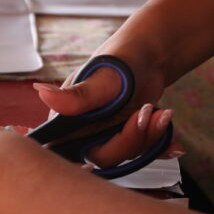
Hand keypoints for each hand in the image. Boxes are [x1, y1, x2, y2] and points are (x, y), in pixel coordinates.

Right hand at [32, 53, 177, 167]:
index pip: (62, 152)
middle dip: (130, 140)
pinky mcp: (126, 140)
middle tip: (146, 113)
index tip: (113, 144)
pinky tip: (173, 144)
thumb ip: (78, 94)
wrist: (151, 55)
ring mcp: (105, 138)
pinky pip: (140, 154)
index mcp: (66, 118)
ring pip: (125, 156)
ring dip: (148, 138)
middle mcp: (82, 132)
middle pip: (103, 157)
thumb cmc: (122, 59)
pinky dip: (158, 148)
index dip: (82, 158)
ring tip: (161, 112)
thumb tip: (41, 93)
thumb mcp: (102, 77)